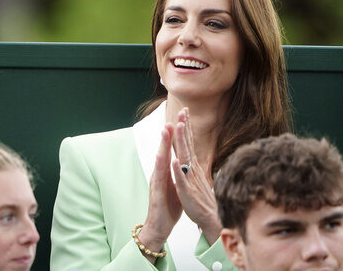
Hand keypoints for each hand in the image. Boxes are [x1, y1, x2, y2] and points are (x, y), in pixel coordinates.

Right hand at [138, 124, 181, 261]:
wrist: (159, 226)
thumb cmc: (168, 206)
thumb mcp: (178, 185)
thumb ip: (180, 172)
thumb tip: (186, 161)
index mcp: (167, 171)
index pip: (173, 149)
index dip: (178, 135)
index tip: (183, 118)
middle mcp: (160, 173)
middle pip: (165, 149)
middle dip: (169, 133)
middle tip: (173, 115)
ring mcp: (157, 182)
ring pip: (160, 160)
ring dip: (164, 144)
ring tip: (166, 130)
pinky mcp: (156, 193)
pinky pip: (160, 179)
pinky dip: (162, 167)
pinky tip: (165, 157)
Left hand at [171, 108, 221, 243]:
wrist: (210, 218)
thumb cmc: (201, 199)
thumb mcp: (195, 178)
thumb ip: (192, 165)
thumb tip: (189, 153)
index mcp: (191, 165)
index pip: (188, 142)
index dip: (185, 127)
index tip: (184, 111)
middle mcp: (191, 169)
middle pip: (187, 144)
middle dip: (184, 127)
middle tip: (183, 110)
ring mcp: (189, 179)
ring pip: (185, 157)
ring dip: (181, 141)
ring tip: (178, 127)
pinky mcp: (187, 191)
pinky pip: (182, 180)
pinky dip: (178, 170)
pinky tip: (175, 161)